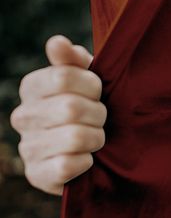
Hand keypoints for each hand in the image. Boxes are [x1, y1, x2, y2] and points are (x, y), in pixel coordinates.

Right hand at [10, 35, 106, 195]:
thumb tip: (57, 42)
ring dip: (96, 138)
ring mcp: (27, 147)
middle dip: (98, 114)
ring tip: (94, 138)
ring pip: (74, 137)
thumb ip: (73, 60)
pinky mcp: (37, 175)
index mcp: (32, 86)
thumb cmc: (90, 107)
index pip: (64, 76)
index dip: (92, 85)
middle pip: (71, 108)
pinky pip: (69, 165)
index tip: (98, 93)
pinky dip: (87, 162)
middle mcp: (22, 115)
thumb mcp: (88, 79)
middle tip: (100, 119)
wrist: (93, 152)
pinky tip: (86, 159)